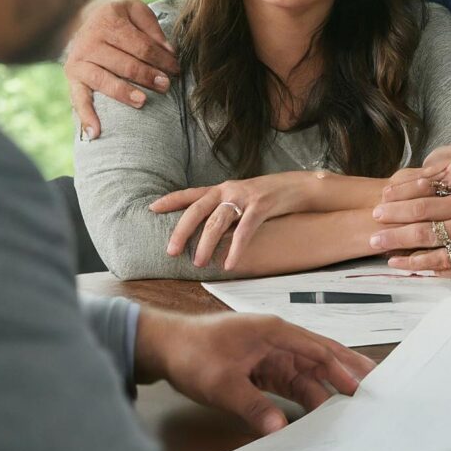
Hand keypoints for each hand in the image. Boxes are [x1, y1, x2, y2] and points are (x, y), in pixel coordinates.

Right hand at [64, 0, 177, 138]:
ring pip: (104, 80)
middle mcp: (90, 40)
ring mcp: (79, 60)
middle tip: (166, 86)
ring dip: (124, 93)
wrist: (85, 21)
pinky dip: (86, 117)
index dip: (161, 59)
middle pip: (125, 64)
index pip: (141, 45)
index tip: (176, 69)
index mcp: (109, 20)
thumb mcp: (135, 11)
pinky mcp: (72, 77)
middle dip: (148, 76)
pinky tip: (95, 133)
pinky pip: (78, 99)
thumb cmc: (119, 20)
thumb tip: (169, 52)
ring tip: (143, 101)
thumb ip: (153, 27)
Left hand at [135, 309, 373, 434]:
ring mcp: (269, 354)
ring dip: (328, 387)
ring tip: (353, 405)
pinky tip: (321, 410)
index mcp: (272, 332)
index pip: (315, 349)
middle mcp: (276, 340)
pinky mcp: (261, 369)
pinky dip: (307, 395)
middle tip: (374, 386)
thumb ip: (252, 406)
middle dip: (346, 370)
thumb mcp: (221, 384)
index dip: (339, 367)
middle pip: (319, 355)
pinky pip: (291, 383)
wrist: (164, 347)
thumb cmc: (193, 355)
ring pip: (307, 372)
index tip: (360, 386)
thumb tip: (281, 429)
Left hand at [151, 172, 313, 270]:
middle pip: (197, 209)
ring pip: (218, 221)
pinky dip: (235, 248)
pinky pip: (244, 230)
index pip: (191, 194)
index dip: (171, 200)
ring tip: (199, 263)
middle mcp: (229, 190)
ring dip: (206, 244)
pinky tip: (230, 264)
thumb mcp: (242, 198)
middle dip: (182, 231)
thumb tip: (206, 231)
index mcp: (222, 188)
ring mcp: (245, 197)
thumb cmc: (269, 196)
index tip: (151, 209)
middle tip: (171, 251)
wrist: (299, 187)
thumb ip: (224, 209)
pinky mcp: (261, 206)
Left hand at [369, 168, 450, 275]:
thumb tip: (432, 175)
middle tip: (372, 226)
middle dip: (393, 225)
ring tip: (379, 248)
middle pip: (422, 224)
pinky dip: (421, 267)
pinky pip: (443, 267)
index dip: (401, 200)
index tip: (382, 201)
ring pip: (428, 248)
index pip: (426, 198)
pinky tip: (403, 265)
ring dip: (400, 249)